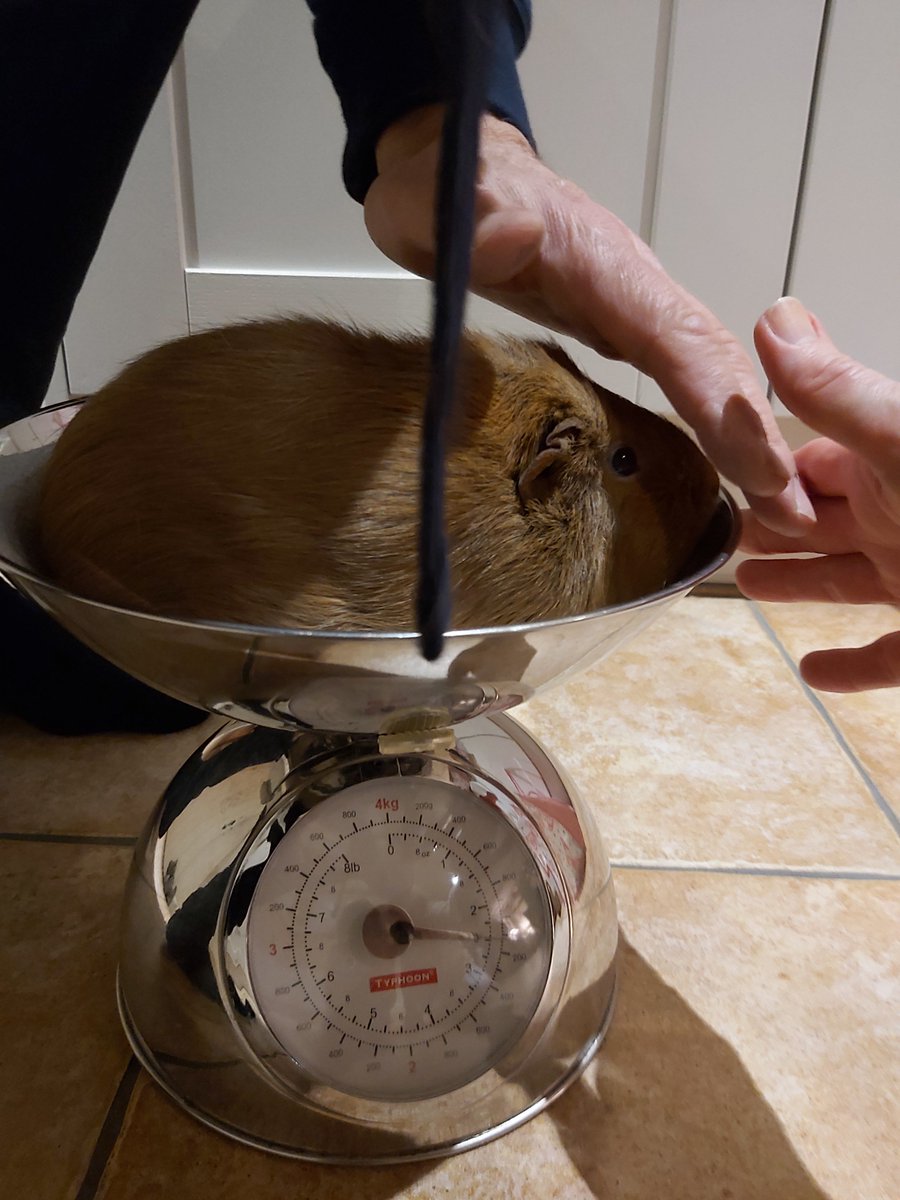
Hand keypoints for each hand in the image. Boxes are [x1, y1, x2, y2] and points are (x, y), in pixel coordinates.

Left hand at [364, 107, 813, 535]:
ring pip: (704, 371)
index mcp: (601, 263)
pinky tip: (716, 468)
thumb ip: (475, 212)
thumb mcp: (441, 198)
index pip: (678, 335)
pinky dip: (707, 424)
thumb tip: (507, 231)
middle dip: (755, 433)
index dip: (720, 402)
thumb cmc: (443, 188)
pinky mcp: (615, 328)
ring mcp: (628, 309)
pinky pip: (677, 378)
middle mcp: (631, 288)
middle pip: (712, 360)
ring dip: (743, 435)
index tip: (759, 465)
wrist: (448, 177)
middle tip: (790, 509)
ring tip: (774, 506)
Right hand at [736, 297, 899, 691]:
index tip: (720, 478)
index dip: (766, 470)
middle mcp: (899, 521)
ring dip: (796, 585)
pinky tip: (815, 671)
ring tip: (749, 586)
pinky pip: (884, 657)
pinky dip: (849, 666)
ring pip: (841, 583)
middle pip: (818, 522)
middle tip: (725, 533)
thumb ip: (838, 393)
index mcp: (887, 468)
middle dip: (771, 526)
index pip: (811, 461)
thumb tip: (776, 321)